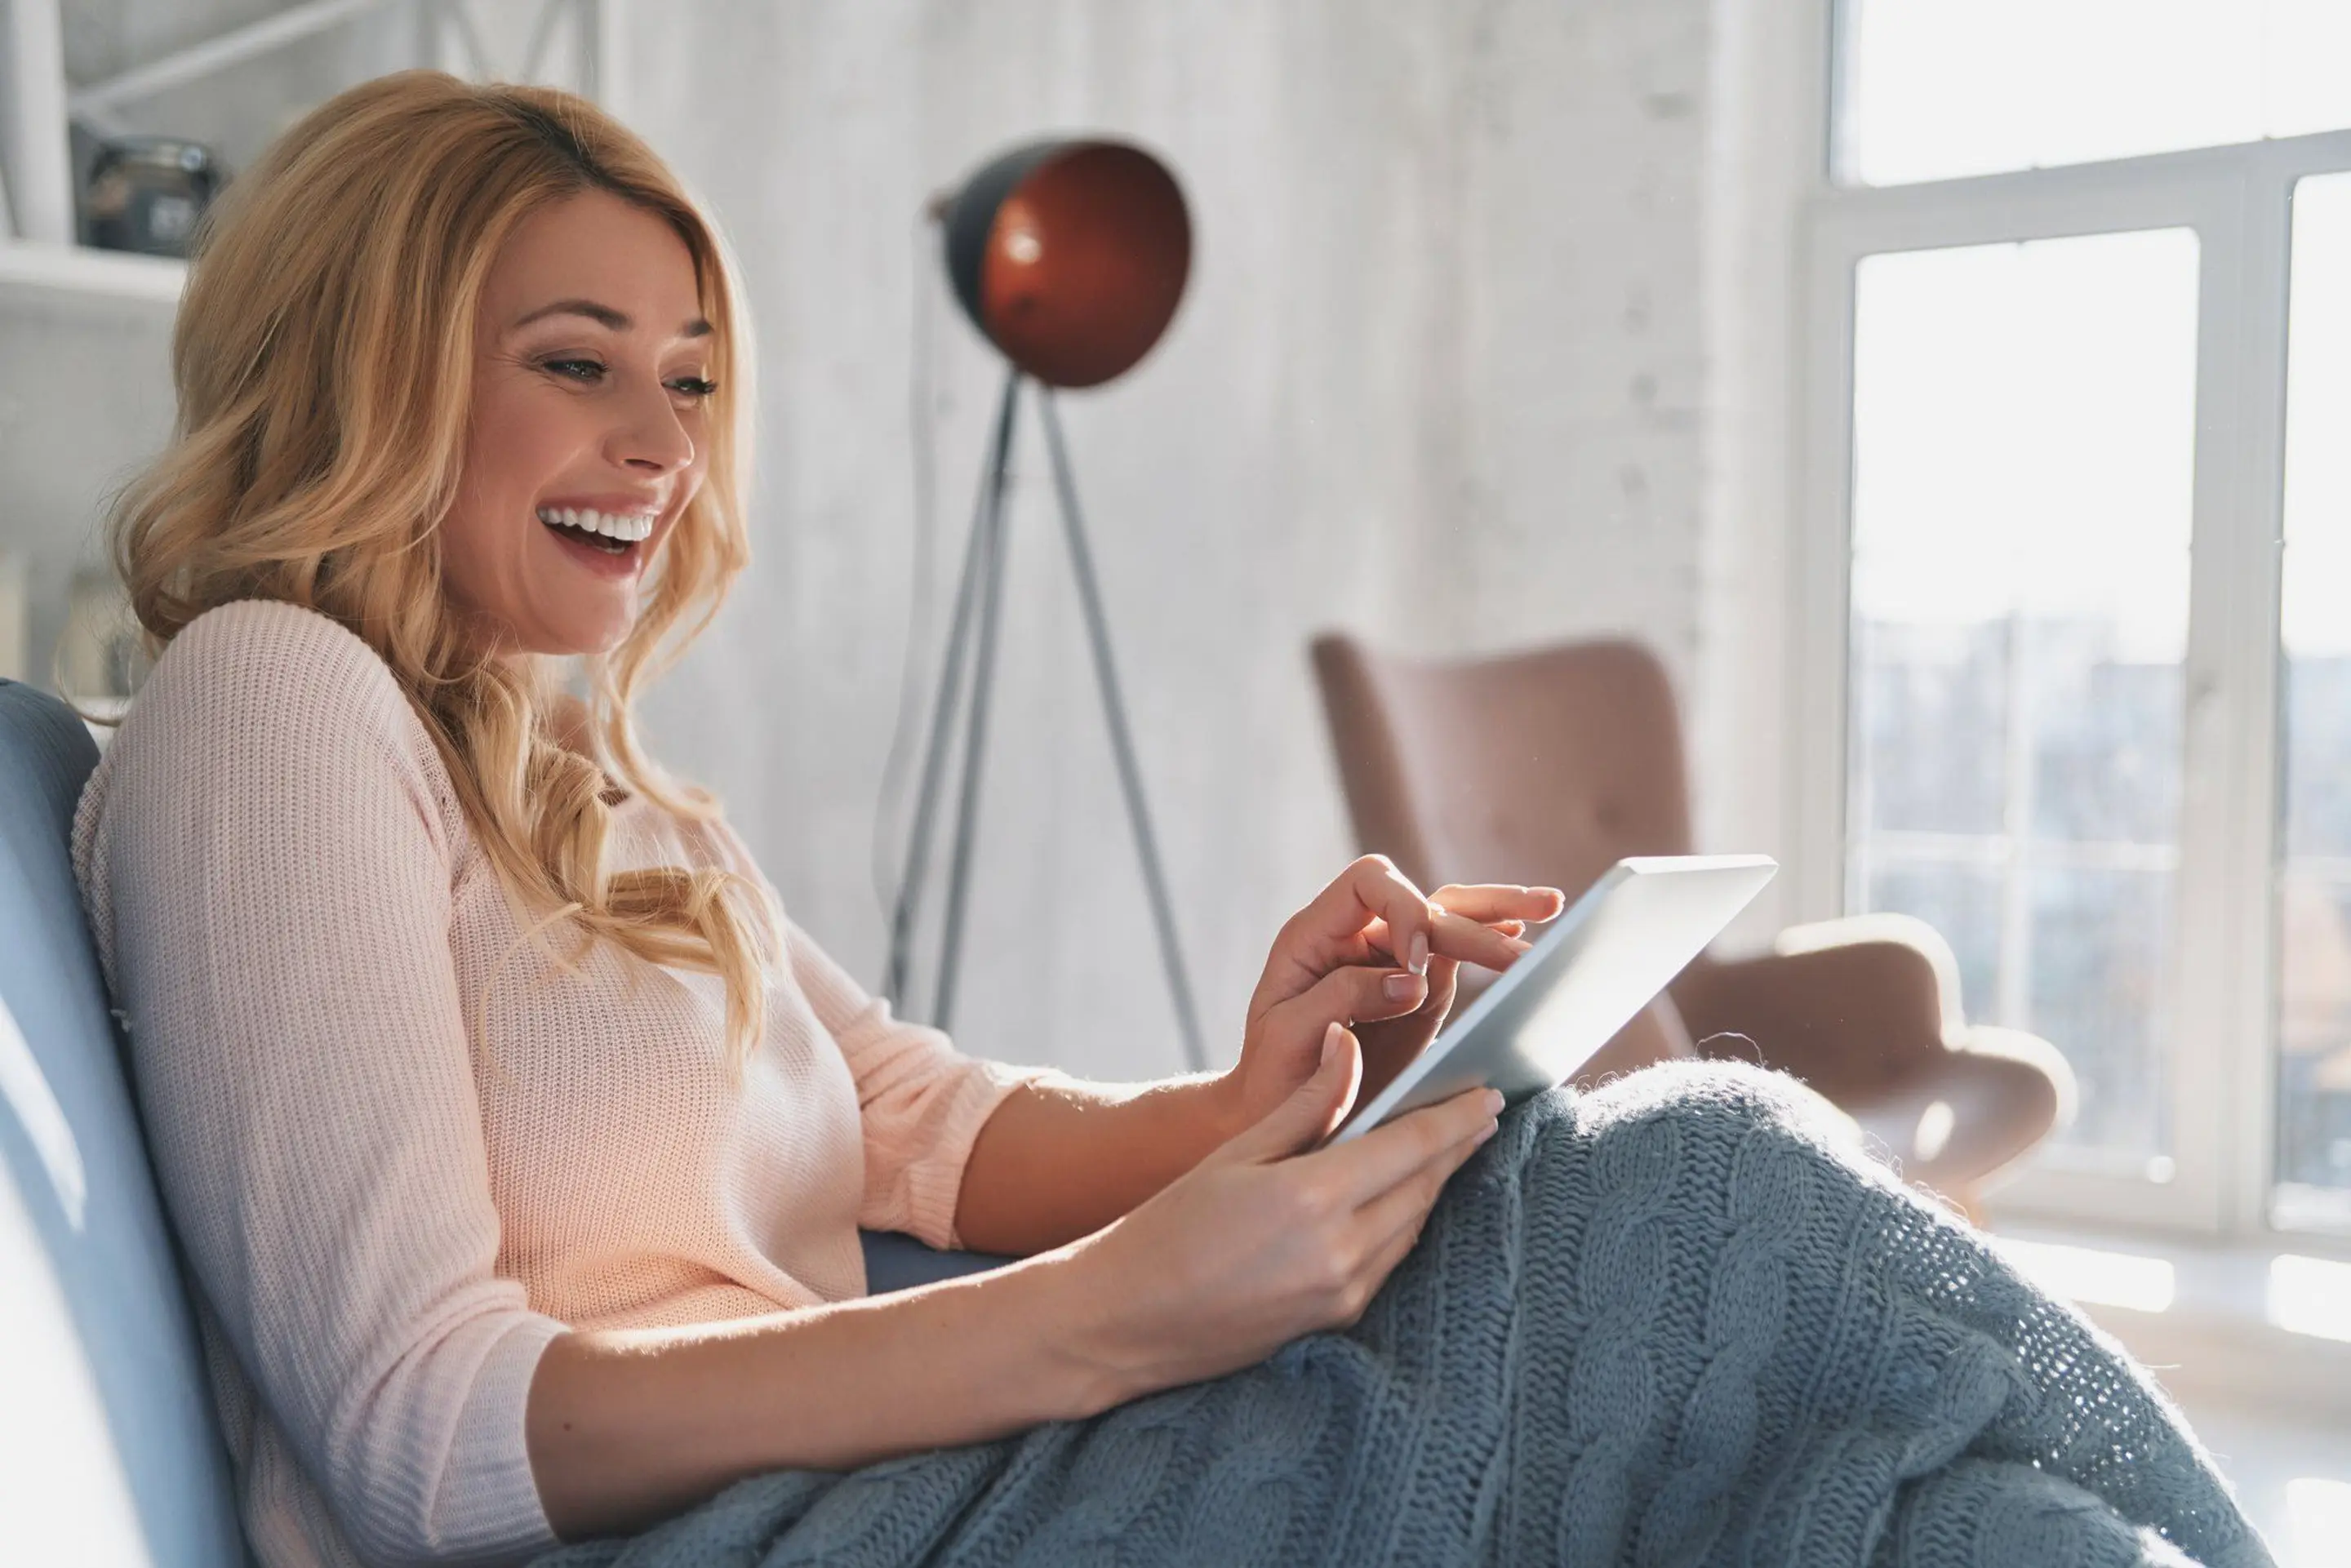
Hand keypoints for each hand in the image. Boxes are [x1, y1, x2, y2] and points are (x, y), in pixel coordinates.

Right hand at [1057, 1022, 1502, 1406]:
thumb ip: (1307, 1101)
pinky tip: (1405, 1195)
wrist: (1123, 1321)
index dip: (1458, 1117)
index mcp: (1313, 1196)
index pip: (1413, 1145)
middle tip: (1483, 1110)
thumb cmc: (1167, 1225)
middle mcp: (1341, 1250)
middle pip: (1425, 1185)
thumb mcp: (1236, 1150)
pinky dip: (1405, 1219)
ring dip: (1435, 1183)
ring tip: (1451, 1146)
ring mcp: (1344, 1292)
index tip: (1491, 1092)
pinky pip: (1391, 1258)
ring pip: (1414, 1223)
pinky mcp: (1338, 1319)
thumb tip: (1349, 1043)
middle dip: (1457, 1147)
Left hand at [1219, 855, 1563, 1135]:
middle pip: (1423, 899)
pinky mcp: (1417, 991)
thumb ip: (1342, 996)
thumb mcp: (1289, 1035)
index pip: (1371, 885)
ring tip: (1552, 908)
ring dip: (1498, 912)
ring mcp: (1390, 961)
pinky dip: (1492, 938)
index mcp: (1315, 935)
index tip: (1417, 960)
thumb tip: (1413, 978)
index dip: (1403, 910)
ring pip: (1448, 916)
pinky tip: (1526, 933)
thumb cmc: (1268, 1075)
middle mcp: (1356, 937)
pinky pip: (1458, 954)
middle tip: (1518, 957)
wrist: (1270, 1115)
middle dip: (1472, 923)